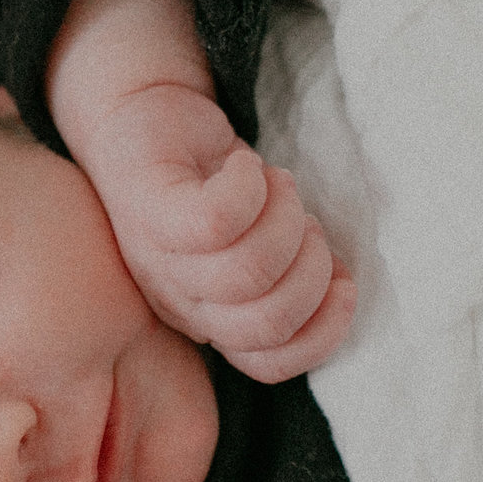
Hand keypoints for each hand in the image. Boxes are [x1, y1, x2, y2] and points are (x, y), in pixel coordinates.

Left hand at [47, 0, 354, 381]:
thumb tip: (343, 290)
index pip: (267, 363)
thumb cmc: (208, 184)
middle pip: (265, 321)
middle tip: (302, 220)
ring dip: (286, 219)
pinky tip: (247, 164)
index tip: (343, 282)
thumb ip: (292, 273)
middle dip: (310, 268)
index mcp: (208, 318)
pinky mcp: (151, 203)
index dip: (320, 331)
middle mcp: (179, 299)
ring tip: (275, 186)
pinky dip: (249, 187)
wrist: (139, 119)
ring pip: (247, 271)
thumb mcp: (256, 239)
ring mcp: (159, 255)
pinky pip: (214, 219)